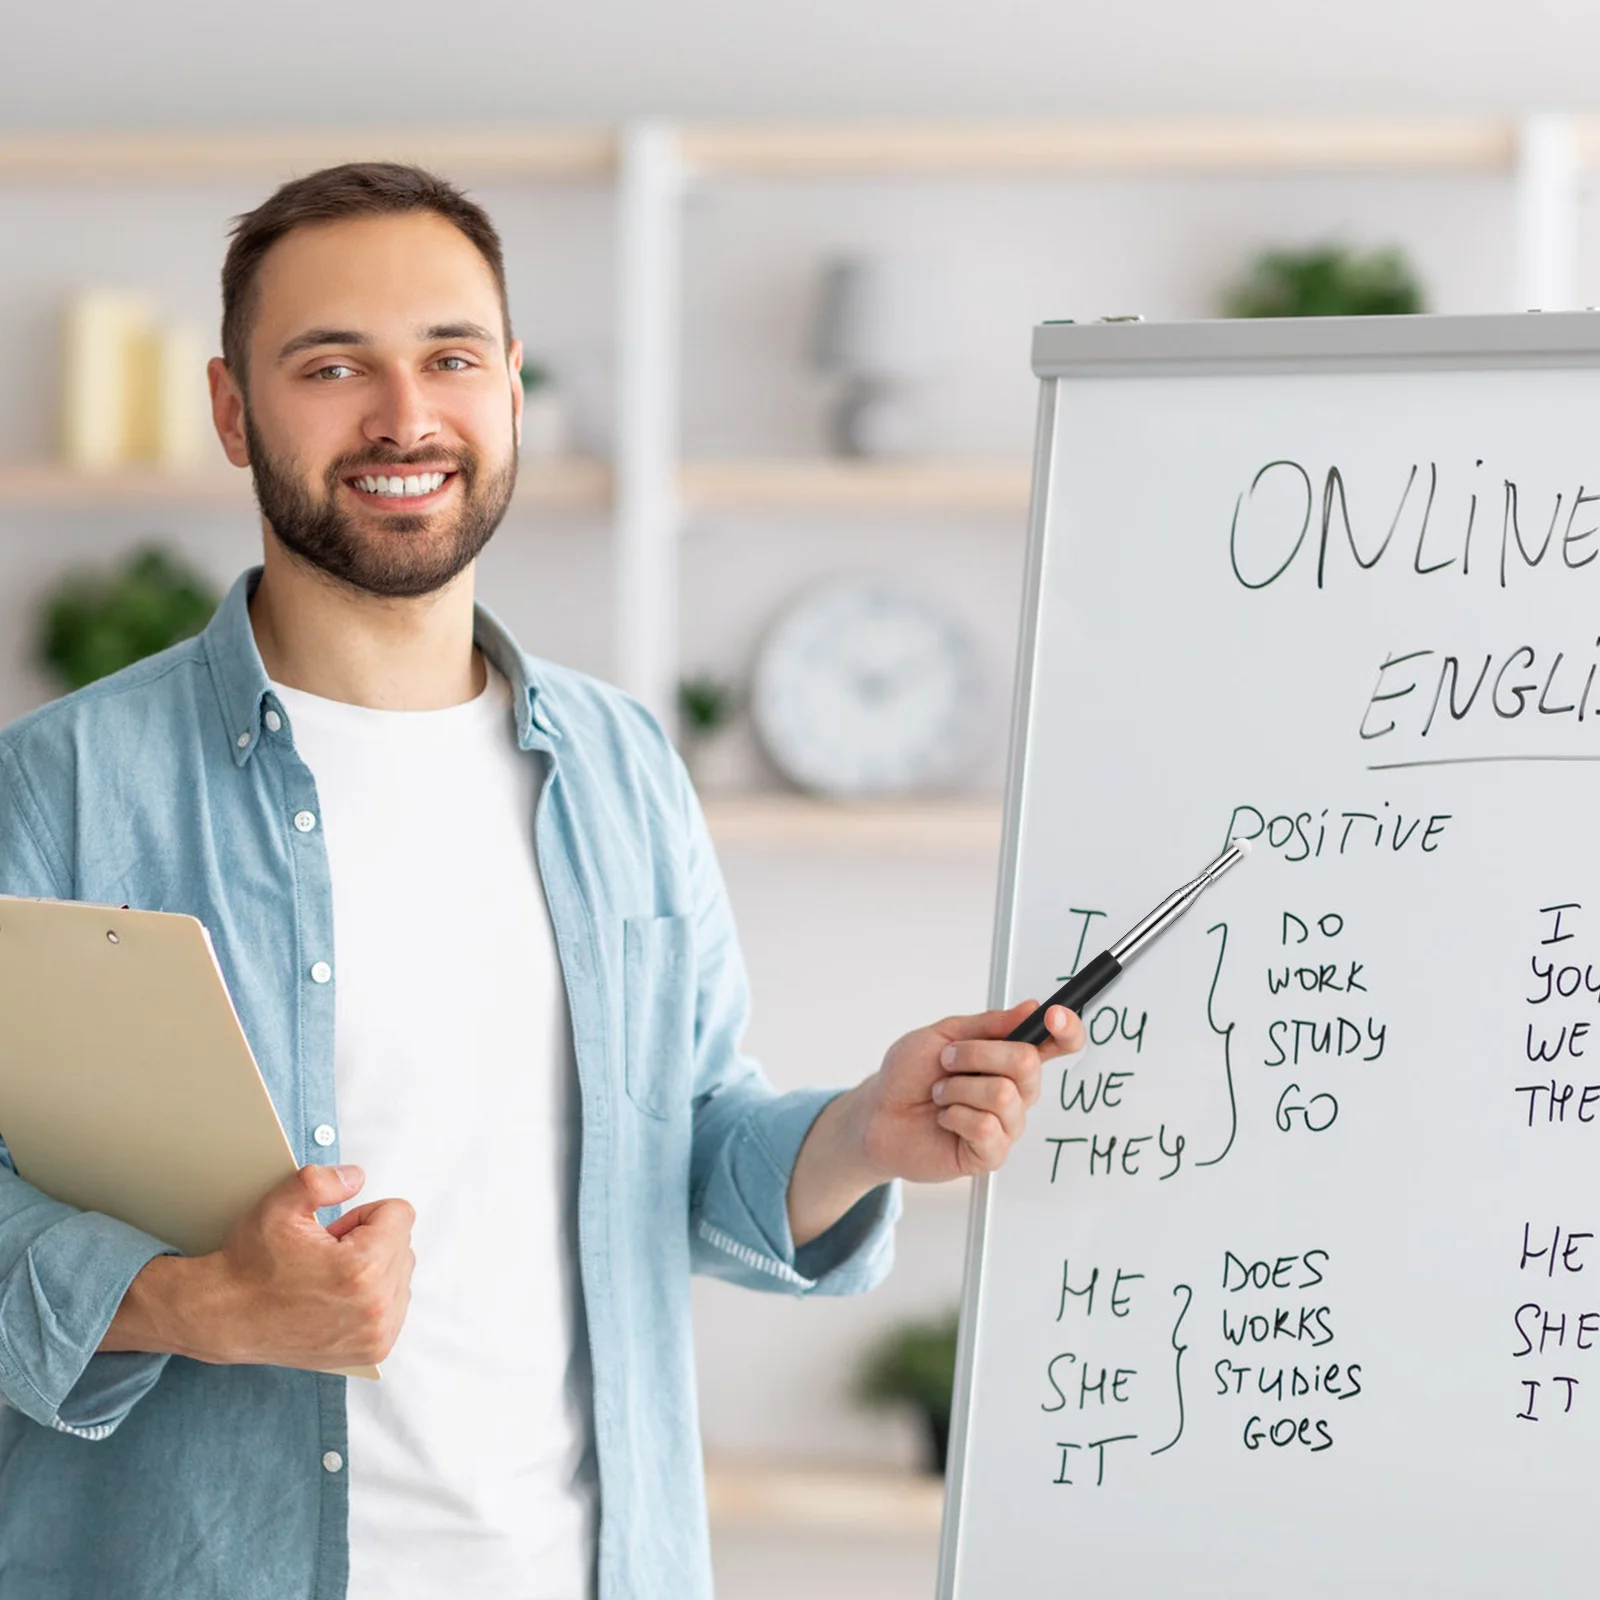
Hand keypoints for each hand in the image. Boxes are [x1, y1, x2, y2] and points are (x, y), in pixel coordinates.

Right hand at [102, 1165, 414, 1370]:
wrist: (226, 1317)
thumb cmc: (251, 1265)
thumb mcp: (279, 1206)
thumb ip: (323, 1181)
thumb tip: (358, 1177)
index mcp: (363, 1267)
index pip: (400, 1213)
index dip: (363, 1214)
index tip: (334, 1231)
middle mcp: (377, 1306)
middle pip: (402, 1243)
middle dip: (369, 1241)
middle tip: (327, 1256)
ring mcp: (378, 1333)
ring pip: (400, 1273)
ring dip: (373, 1268)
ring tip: (329, 1278)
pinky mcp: (374, 1350)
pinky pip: (396, 1303)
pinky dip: (374, 1295)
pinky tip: (338, 1298)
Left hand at [786, 1000, 1083, 1245]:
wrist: (878, 1114)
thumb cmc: (908, 1075)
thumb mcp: (942, 1035)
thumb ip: (987, 1024)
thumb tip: (1030, 1008)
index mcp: (1009, 1059)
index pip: (1057, 1044)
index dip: (1066, 1030)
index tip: (1053, 1016)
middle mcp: (1016, 1092)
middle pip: (1028, 1063)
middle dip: (977, 1053)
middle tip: (946, 1061)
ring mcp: (1006, 1125)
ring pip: (1004, 1095)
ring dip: (959, 1088)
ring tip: (940, 1095)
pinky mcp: (990, 1154)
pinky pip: (987, 1127)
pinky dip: (956, 1115)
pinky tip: (944, 1118)